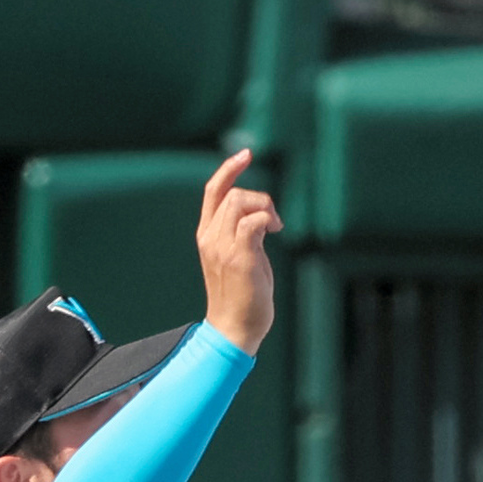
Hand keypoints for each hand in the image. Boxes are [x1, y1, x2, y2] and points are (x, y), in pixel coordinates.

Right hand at [196, 147, 279, 353]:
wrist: (234, 327)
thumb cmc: (243, 296)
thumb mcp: (241, 257)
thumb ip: (245, 235)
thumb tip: (262, 220)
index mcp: (206, 234)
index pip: (212, 191)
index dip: (228, 169)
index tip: (245, 153)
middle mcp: (210, 236)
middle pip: (231, 193)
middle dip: (260, 197)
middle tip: (275, 222)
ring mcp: (222, 246)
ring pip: (240, 202)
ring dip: (266, 208)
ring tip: (276, 228)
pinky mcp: (239, 257)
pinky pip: (252, 222)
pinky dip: (267, 219)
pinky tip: (275, 232)